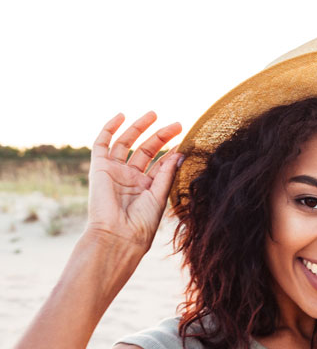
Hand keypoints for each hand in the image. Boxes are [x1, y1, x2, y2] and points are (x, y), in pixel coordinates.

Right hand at [86, 111, 182, 250]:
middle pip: (146, 151)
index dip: (172, 152)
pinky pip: (102, 143)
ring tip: (154, 114)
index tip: (185, 140)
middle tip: (178, 125)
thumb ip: (167, 173)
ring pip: (127, 143)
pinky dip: (109, 128)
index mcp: (147, 188)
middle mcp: (131, 179)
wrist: (118, 234)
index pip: (160, 164)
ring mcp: (115, 172)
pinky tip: (122, 116)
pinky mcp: (99, 168)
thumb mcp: (159, 195)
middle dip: (161, 136)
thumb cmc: (142, 222)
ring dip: (139, 128)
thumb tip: (180, 153)